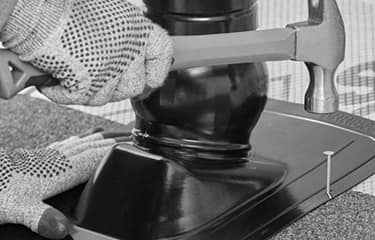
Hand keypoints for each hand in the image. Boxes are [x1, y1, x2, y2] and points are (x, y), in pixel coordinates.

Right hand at [0, 0, 172, 104]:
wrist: (37, 14)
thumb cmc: (72, 12)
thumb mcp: (113, 16)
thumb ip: (132, 38)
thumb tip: (141, 59)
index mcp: (139, 31)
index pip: (163, 57)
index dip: (156, 72)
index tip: (149, 78)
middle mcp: (128, 51)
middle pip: (134, 87)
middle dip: (117, 85)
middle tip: (100, 72)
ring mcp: (109, 70)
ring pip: (108, 97)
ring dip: (90, 88)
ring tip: (77, 67)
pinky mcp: (87, 84)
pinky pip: (83, 99)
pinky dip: (67, 91)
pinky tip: (61, 75)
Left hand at [0, 129, 129, 238]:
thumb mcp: (18, 210)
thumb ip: (41, 218)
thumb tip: (64, 230)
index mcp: (59, 170)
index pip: (95, 157)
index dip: (116, 151)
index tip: (135, 146)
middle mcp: (57, 159)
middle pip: (92, 147)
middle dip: (113, 142)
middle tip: (131, 137)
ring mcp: (48, 156)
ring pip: (80, 143)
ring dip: (98, 138)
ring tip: (112, 135)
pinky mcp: (39, 156)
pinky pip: (65, 145)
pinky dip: (78, 140)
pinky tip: (77, 140)